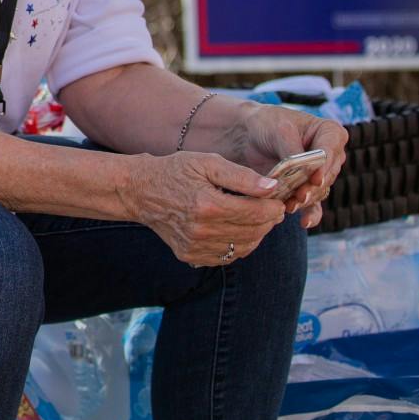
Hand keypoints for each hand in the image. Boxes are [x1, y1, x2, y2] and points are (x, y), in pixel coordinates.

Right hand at [125, 151, 289, 266]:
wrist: (140, 191)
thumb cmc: (175, 171)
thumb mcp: (207, 162)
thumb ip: (241, 176)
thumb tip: (272, 188)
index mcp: (208, 205)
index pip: (257, 213)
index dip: (274, 207)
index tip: (278, 199)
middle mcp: (201, 230)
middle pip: (254, 232)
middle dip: (269, 220)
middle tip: (271, 208)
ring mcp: (195, 246)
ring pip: (244, 247)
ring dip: (257, 234)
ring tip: (256, 218)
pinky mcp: (190, 255)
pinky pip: (227, 257)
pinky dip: (239, 245)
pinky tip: (237, 229)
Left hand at [220, 103, 349, 228]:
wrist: (249, 136)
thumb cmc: (266, 125)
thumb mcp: (278, 130)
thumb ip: (293, 150)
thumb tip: (305, 171)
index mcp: (329, 133)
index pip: (331, 151)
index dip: (325, 166)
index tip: (316, 178)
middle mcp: (330, 156)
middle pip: (327, 175)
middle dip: (313, 187)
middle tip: (300, 196)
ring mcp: (320, 175)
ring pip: (318, 192)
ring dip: (306, 200)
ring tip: (291, 206)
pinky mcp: (307, 190)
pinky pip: (314, 206)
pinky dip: (310, 215)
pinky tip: (305, 222)